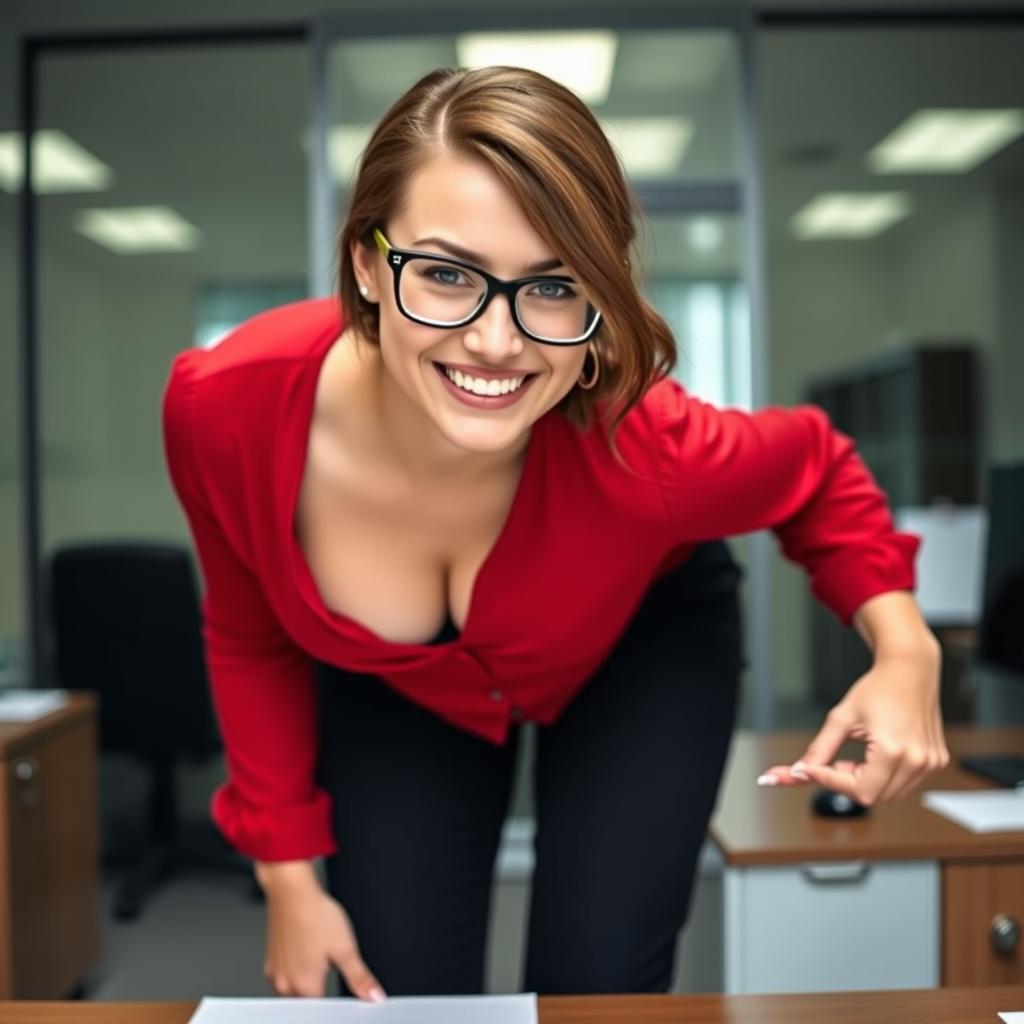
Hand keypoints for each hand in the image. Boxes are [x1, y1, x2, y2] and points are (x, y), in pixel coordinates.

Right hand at [256, 860, 386, 1000]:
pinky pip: (284, 974)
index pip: (321, 1011)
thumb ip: (359, 977)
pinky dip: (296, 968)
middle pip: (307, 1001)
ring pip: (294, 989)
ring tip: (317, 950)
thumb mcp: (346, 948)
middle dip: (320, 988)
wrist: (291, 891)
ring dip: (307, 979)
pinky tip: (306, 947)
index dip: (335, 1003)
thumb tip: (374, 996)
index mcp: (305, 987)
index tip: (339, 986)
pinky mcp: (270, 959)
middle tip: (329, 960)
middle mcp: (285, 984)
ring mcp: (275, 972)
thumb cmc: (315, 915)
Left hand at [757, 639, 949, 803]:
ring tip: (858, 756)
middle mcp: (917, 761)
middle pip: (874, 796)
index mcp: (893, 750)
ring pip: (890, 794)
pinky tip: (876, 756)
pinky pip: (904, 783)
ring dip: (867, 782)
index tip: (812, 769)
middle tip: (836, 762)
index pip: (859, 791)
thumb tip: (798, 772)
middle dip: (848, 783)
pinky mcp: (935, 761)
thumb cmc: (878, 688)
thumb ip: (819, 750)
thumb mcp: (841, 718)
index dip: (830, 782)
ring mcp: (930, 763)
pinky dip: (885, 777)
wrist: (909, 670)